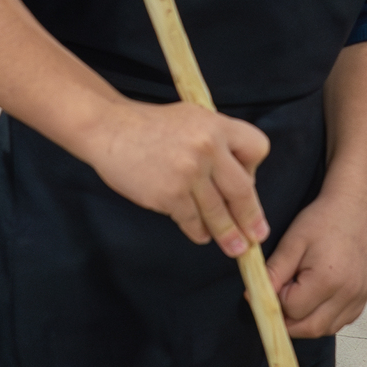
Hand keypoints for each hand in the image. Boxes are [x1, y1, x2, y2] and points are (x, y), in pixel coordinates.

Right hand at [82, 99, 270, 255]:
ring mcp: (189, 173)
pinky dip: (198, 231)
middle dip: (251, 217)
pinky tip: (201, 235)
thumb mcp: (193, 117)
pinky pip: (192, 220)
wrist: (109, 128)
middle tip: (258, 235)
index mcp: (217, 125)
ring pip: (218, 212)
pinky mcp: (169, 194)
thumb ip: (218, 140)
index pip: (257, 148)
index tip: (248, 182)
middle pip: (242, 190)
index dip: (254, 168)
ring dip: (228, 234)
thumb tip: (239, 176)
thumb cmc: (150, 125)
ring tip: (235, 248)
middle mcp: (207, 148)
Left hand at [262, 185, 366, 336]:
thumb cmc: (323, 220)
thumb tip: (255, 297)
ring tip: (298, 295)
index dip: (277, 301)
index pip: (292, 309)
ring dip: (305, 322)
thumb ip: (273, 273)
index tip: (274, 284)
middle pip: (309, 328)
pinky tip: (316, 298)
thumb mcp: (291, 242)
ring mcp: (359, 298)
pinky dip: (323, 318)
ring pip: (325, 330)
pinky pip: (339, 322)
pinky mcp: (363, 298)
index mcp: (328, 279)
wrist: (352, 208)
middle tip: (278, 299)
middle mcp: (348, 293)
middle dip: (288, 321)